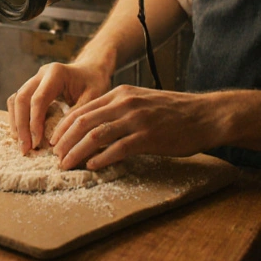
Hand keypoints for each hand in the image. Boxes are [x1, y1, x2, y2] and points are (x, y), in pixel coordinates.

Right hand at [7, 60, 110, 155]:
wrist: (92, 71)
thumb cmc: (94, 84)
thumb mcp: (93, 98)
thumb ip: (76, 115)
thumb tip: (56, 138)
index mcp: (56, 73)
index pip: (38, 99)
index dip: (34, 122)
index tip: (36, 143)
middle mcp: (41, 74)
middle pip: (21, 99)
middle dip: (21, 126)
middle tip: (25, 149)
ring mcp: (34, 79)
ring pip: (15, 100)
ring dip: (16, 123)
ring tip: (21, 145)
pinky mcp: (31, 88)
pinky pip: (17, 102)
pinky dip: (17, 119)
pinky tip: (22, 135)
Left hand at [50, 85, 220, 170]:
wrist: (205, 115)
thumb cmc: (174, 111)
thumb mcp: (142, 101)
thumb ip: (119, 109)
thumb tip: (94, 128)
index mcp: (121, 94)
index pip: (82, 109)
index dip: (64, 126)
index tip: (55, 140)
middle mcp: (125, 103)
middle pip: (83, 122)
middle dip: (65, 140)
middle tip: (56, 156)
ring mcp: (136, 120)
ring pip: (96, 135)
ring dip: (77, 152)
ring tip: (67, 164)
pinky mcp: (148, 137)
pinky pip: (118, 149)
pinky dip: (101, 159)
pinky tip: (92, 167)